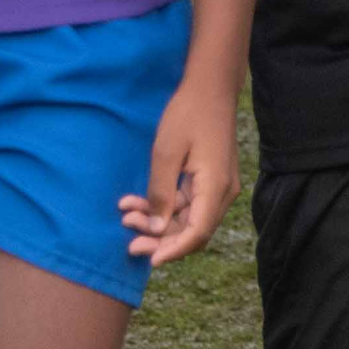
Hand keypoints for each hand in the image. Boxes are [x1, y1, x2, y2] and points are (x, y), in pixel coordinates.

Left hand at [120, 73, 239, 267]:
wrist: (209, 88)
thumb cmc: (187, 114)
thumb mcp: (165, 153)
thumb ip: (160, 193)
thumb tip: (154, 227)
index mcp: (215, 188)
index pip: (196, 233)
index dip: (173, 251)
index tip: (149, 260)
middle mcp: (222, 193)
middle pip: (193, 231)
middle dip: (160, 240)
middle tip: (129, 243)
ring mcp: (218, 188)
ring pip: (188, 219)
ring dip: (158, 223)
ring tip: (126, 215)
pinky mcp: (209, 181)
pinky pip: (187, 204)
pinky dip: (164, 207)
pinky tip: (136, 203)